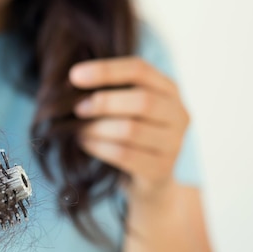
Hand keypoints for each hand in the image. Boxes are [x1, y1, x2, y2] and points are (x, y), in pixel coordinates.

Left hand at [70, 57, 189, 200]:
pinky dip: (98, 147)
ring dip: (97, 128)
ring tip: (78, 130)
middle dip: (104, 103)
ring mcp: (174, 143)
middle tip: (77, 109)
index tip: (75, 75)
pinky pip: (124, 155)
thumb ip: (109, 92)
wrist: (148, 181)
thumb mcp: (124, 109)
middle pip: (142, 100)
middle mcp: (179, 114)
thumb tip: (73, 81)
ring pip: (131, 130)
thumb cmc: (129, 136)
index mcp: (169, 90)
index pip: (140, 70)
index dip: (106, 70)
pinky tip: (85, 144)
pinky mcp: (161, 169)